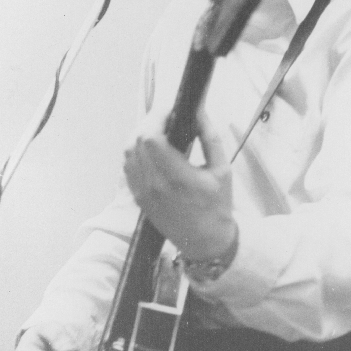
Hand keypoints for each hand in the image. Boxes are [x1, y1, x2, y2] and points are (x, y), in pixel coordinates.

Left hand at [124, 109, 236, 260]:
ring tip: (159, 129)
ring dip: (140, 135)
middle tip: (166, 116)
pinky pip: (128, 166)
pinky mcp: (138, 198)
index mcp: (178, 178)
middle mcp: (155, 185)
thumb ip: (210, 136)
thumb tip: (199, 110)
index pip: (151, 138)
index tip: (171, 110)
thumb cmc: (217, 205)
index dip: (157, 117)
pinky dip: (135, 151)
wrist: (206, 241)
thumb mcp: (223, 168)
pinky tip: (151, 148)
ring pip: (128, 152)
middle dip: (150, 121)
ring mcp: (143, 193)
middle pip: (137, 141)